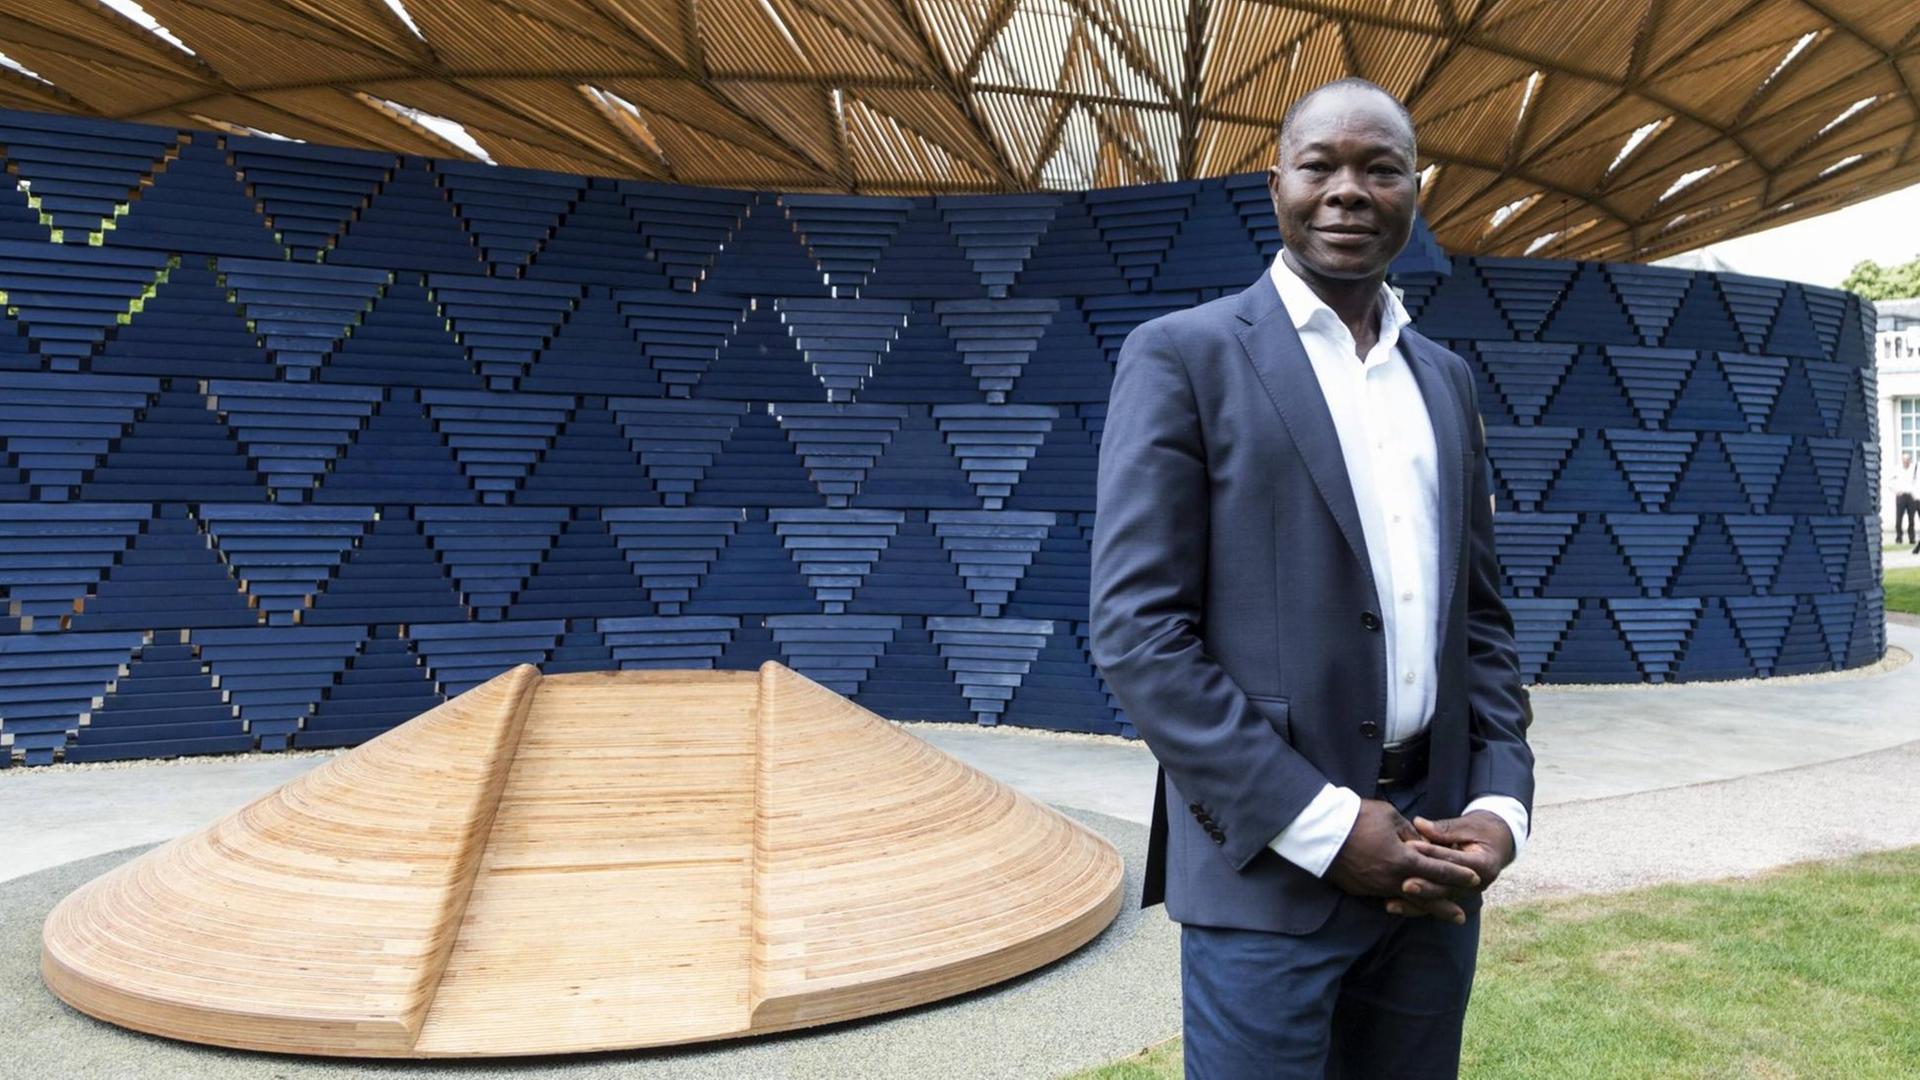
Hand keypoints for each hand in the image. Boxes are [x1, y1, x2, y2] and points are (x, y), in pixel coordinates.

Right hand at [1325, 799, 1480, 920]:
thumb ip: (1409, 832)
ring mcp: (1375, 887)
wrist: (1318, 830)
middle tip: (1462, 917)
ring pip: (1406, 900)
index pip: (1438, 870)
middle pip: (1426, 895)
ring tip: (1438, 916)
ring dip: (1424, 908)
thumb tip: (1420, 843)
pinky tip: (1406, 904)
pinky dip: (1401, 901)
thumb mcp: (1389, 817)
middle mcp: (1392, 878)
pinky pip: (1386, 896)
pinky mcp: (1360, 889)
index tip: (1474, 879)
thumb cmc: (1356, 817)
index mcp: (1403, 859)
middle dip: (1445, 906)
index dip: (1457, 875)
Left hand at [1385, 811, 1514, 919]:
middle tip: (1403, 885)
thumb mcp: (1468, 825)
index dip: (1433, 854)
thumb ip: (1444, 829)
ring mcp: (1466, 893)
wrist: (1498, 843)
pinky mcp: (1454, 896)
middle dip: (1425, 887)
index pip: (1456, 861)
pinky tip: (1393, 907)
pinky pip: (1433, 903)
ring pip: (1438, 900)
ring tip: (1392, 904)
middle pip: (1447, 888)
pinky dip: (1414, 906)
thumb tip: (1419, 824)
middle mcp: (1478, 884)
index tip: (1411, 847)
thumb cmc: (1482, 830)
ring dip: (1415, 903)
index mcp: (1485, 864)